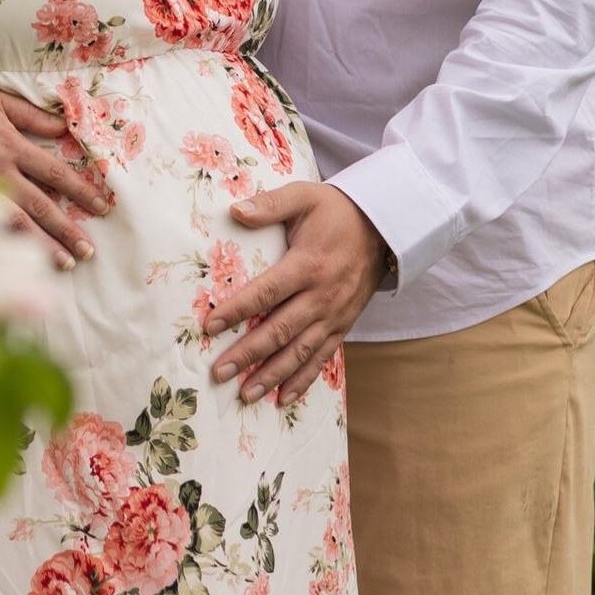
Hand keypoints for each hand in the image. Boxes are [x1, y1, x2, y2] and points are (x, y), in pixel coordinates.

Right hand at [0, 79, 108, 266]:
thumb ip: (30, 115)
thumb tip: (64, 128)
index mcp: (11, 146)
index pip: (56, 174)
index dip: (82, 192)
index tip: (102, 208)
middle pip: (42, 207)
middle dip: (68, 231)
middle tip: (89, 251)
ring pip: (17, 226)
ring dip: (42, 247)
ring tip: (65, 264)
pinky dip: (4, 250)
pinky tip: (18, 266)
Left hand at [204, 182, 390, 404]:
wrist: (384, 227)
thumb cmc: (337, 211)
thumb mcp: (304, 196)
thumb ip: (270, 204)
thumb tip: (235, 211)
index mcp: (308, 264)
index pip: (266, 292)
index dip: (237, 310)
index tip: (210, 326)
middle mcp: (322, 295)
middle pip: (280, 330)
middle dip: (248, 354)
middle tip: (219, 372)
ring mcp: (334, 314)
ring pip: (300, 351)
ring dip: (272, 375)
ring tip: (246, 395)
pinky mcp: (343, 325)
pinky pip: (322, 357)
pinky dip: (304, 379)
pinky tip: (283, 398)